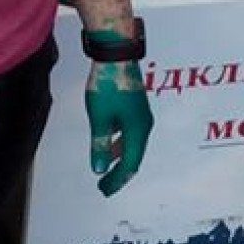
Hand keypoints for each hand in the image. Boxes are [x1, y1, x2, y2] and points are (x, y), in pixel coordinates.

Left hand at [84, 60, 152, 197]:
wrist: (116, 53)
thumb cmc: (108, 84)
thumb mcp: (100, 119)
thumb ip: (100, 144)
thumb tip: (100, 168)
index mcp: (138, 130)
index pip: (129, 164)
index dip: (116, 180)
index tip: (103, 190)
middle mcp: (144, 125)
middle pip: (133, 156)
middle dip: (118, 173)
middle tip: (104, 185)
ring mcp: (141, 115)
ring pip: (131, 144)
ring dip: (118, 157)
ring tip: (106, 168)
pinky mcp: (135, 105)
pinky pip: (129, 132)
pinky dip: (119, 142)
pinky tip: (108, 141)